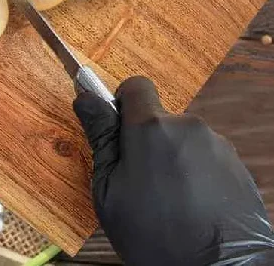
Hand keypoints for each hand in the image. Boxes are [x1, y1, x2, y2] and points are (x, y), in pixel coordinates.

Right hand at [74, 76, 273, 265]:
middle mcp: (187, 127)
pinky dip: (197, 175)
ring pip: (182, 141)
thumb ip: (100, 139)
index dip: (123, 103)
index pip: (136, 86)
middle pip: (159, 119)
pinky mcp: (237, 165)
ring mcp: (216, 145)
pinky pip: (206, 158)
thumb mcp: (110, 192)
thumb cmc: (158, 237)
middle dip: (147, 142)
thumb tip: (86, 98)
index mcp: (151, 128)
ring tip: (169, 201)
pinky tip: (192, 206)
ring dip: (173, 160)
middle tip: (141, 183)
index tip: (118, 131)